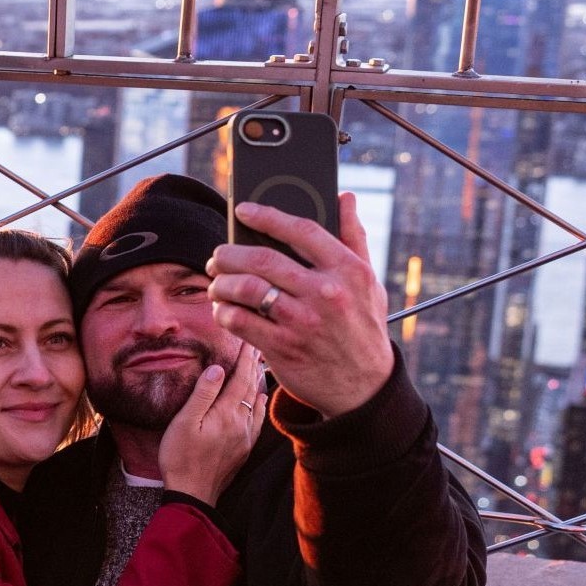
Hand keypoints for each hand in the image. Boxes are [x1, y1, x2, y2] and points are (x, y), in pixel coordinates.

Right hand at [157, 342, 266, 502]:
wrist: (192, 494)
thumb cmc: (181, 457)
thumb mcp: (184, 422)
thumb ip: (203, 394)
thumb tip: (218, 368)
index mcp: (225, 413)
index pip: (239, 378)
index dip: (244, 358)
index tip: (248, 341)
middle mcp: (240, 423)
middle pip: (250, 387)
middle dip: (253, 365)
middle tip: (256, 346)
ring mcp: (244, 437)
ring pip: (256, 402)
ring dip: (257, 382)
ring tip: (259, 366)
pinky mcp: (243, 449)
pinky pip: (257, 420)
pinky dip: (260, 404)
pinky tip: (260, 399)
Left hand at [206, 191, 394, 419]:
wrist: (364, 388)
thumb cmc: (364, 327)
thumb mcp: (369, 282)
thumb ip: (354, 237)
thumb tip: (344, 198)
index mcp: (348, 270)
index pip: (302, 230)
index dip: (268, 216)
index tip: (244, 210)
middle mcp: (326, 293)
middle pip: (262, 258)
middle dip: (230, 254)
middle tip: (218, 256)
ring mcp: (303, 321)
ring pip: (246, 288)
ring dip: (221, 283)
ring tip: (216, 283)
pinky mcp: (284, 347)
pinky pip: (240, 322)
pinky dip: (224, 312)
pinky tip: (223, 309)